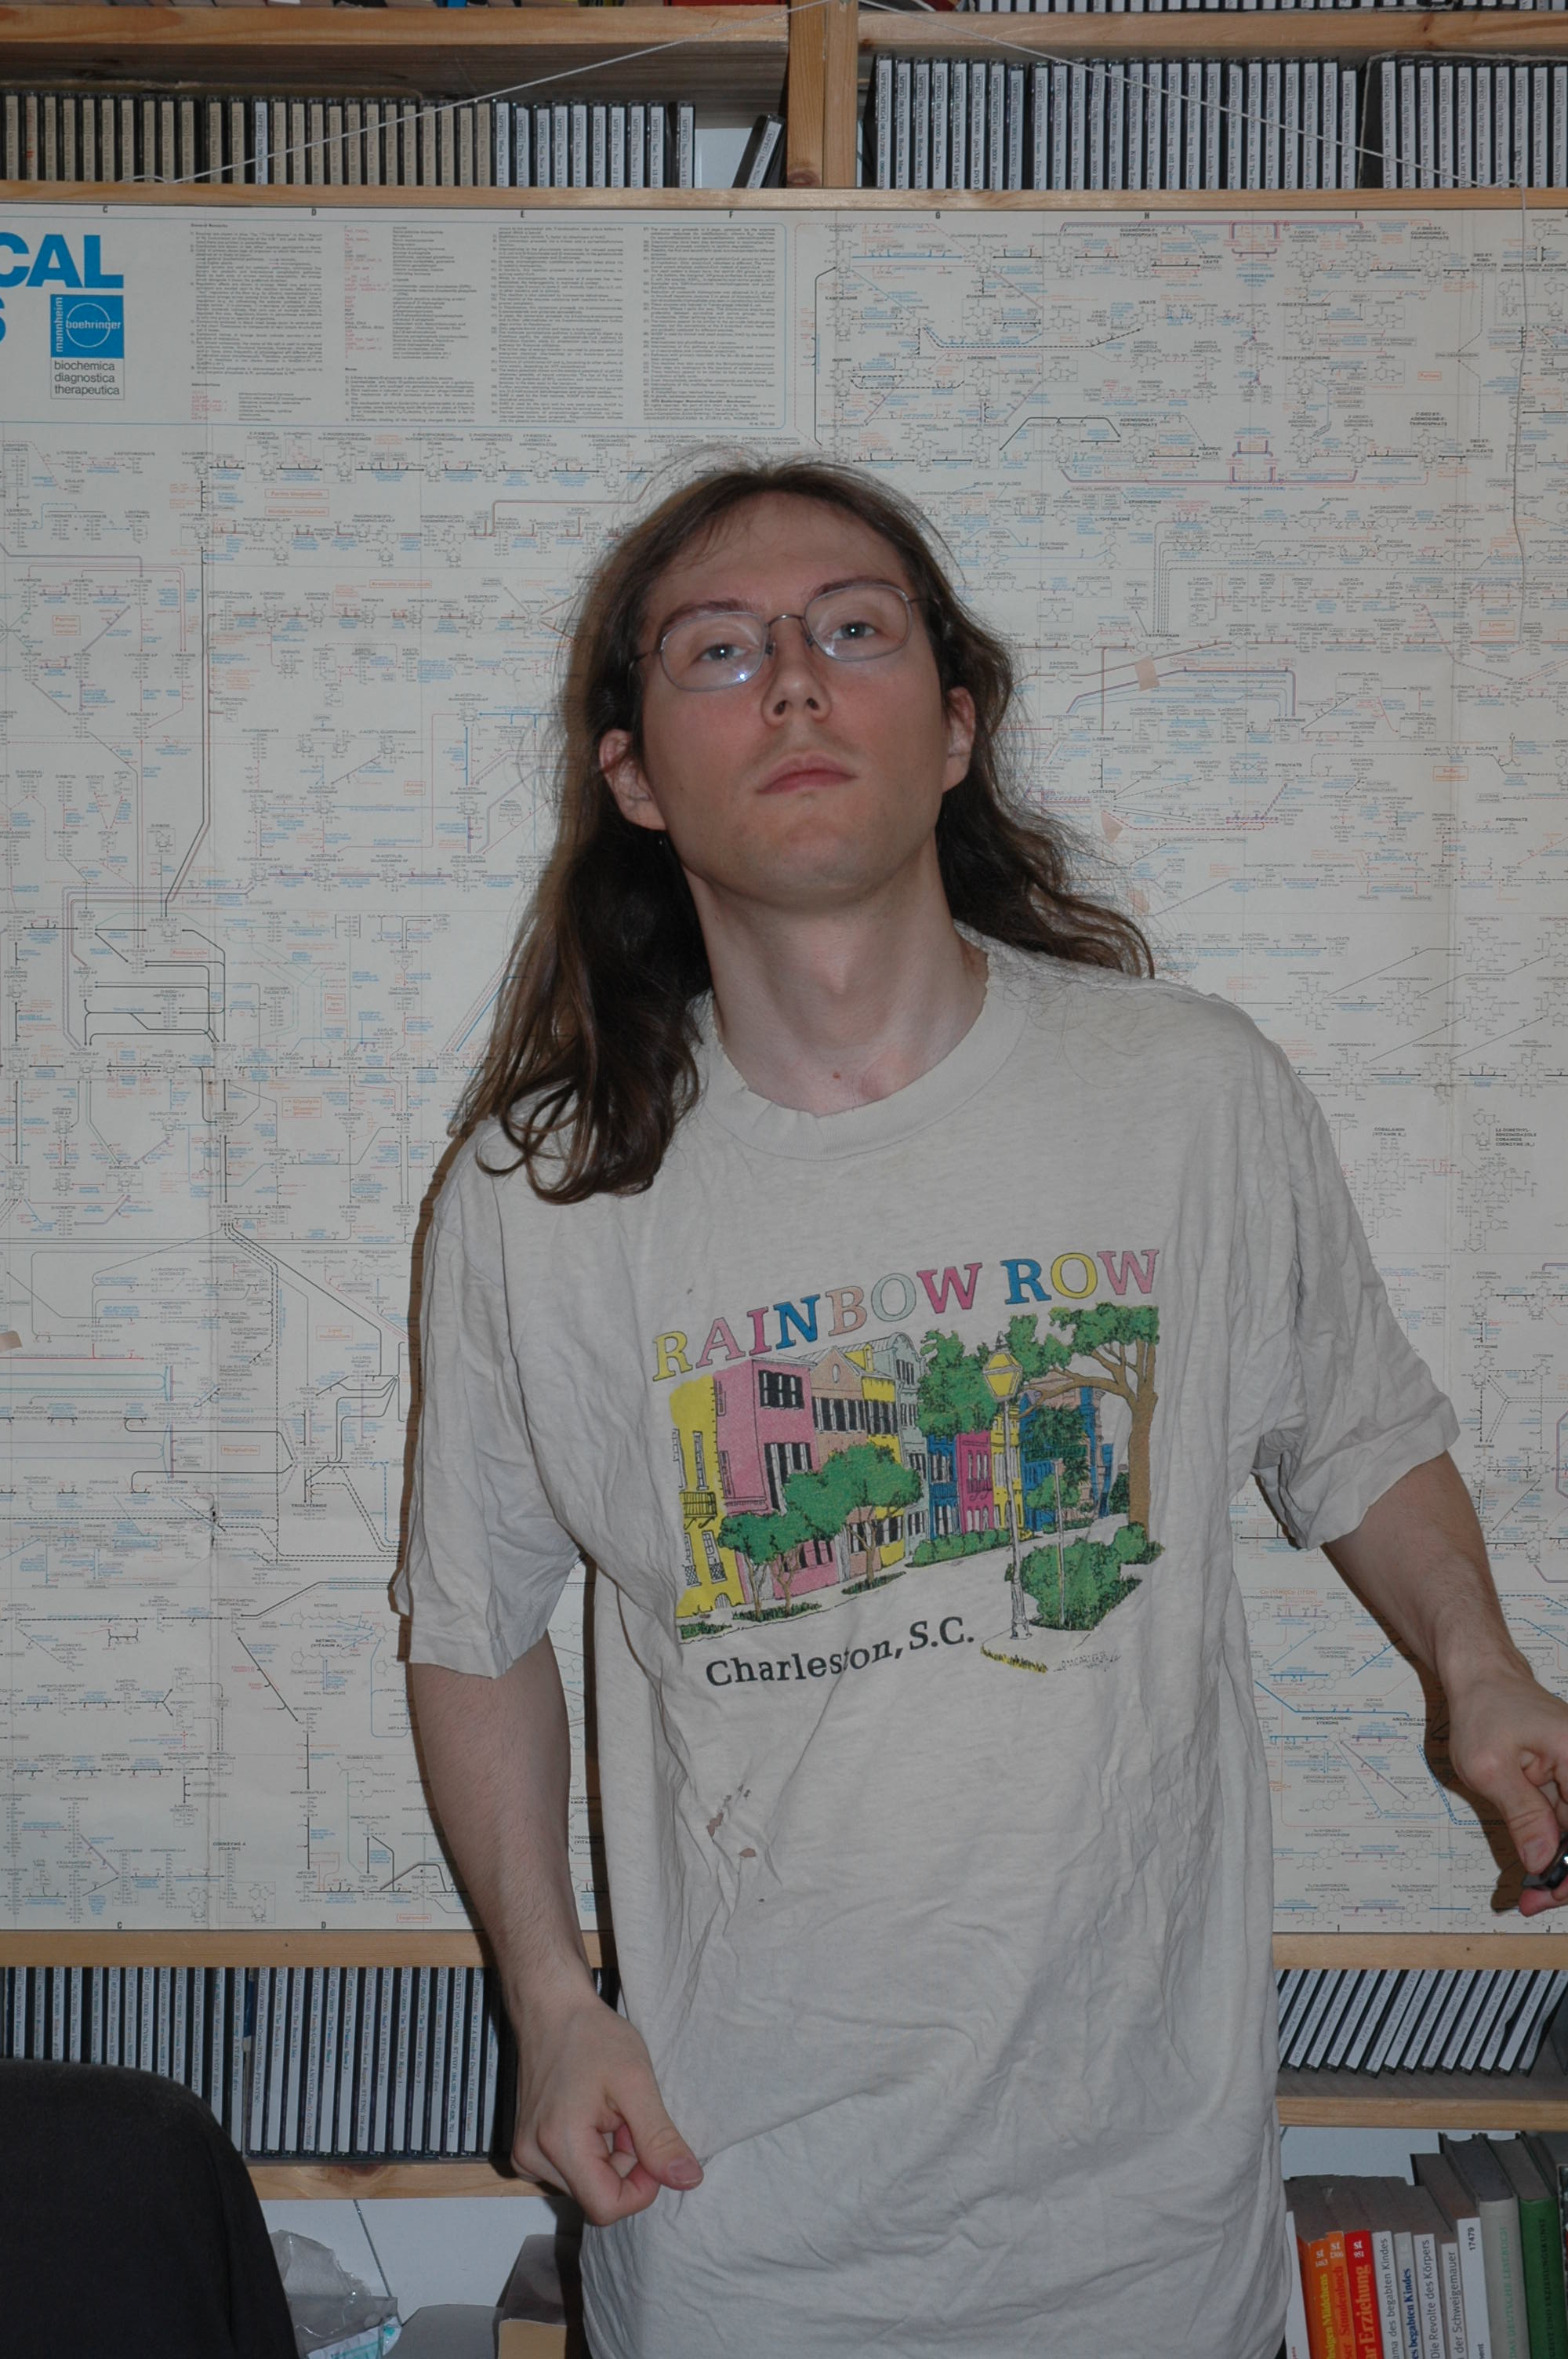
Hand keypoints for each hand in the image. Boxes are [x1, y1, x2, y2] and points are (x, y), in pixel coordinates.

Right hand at [510, 1987, 703, 2223]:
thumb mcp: (636, 2081)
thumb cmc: (592, 2035)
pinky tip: (590, 2114)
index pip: (607, 2208)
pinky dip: (590, 2151)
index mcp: (559, 2144)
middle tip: (626, 2115)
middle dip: (624, 2163)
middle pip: (597, 2196)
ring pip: (586, 2184)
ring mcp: (526, 2155)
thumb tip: (687, 2181)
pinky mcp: (527, 2148)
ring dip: (608, 2157)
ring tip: (608, 2109)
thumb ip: (659, 2138)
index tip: (648, 2143)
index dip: (640, 2186)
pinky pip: (571, 2171)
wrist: (551, 2008)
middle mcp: (533, 2159)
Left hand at [1443, 1650, 1567, 1913]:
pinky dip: (1553, 1847)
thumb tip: (1542, 1862)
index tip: (1547, 1896)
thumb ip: (1522, 1815)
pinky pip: (1567, 1823)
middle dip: (1565, 1875)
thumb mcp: (1489, 1766)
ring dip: (1559, 1866)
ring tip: (1532, 1895)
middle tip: (1534, 1903)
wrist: (1483, 1677)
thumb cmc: (1482, 1708)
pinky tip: (1537, 1868)